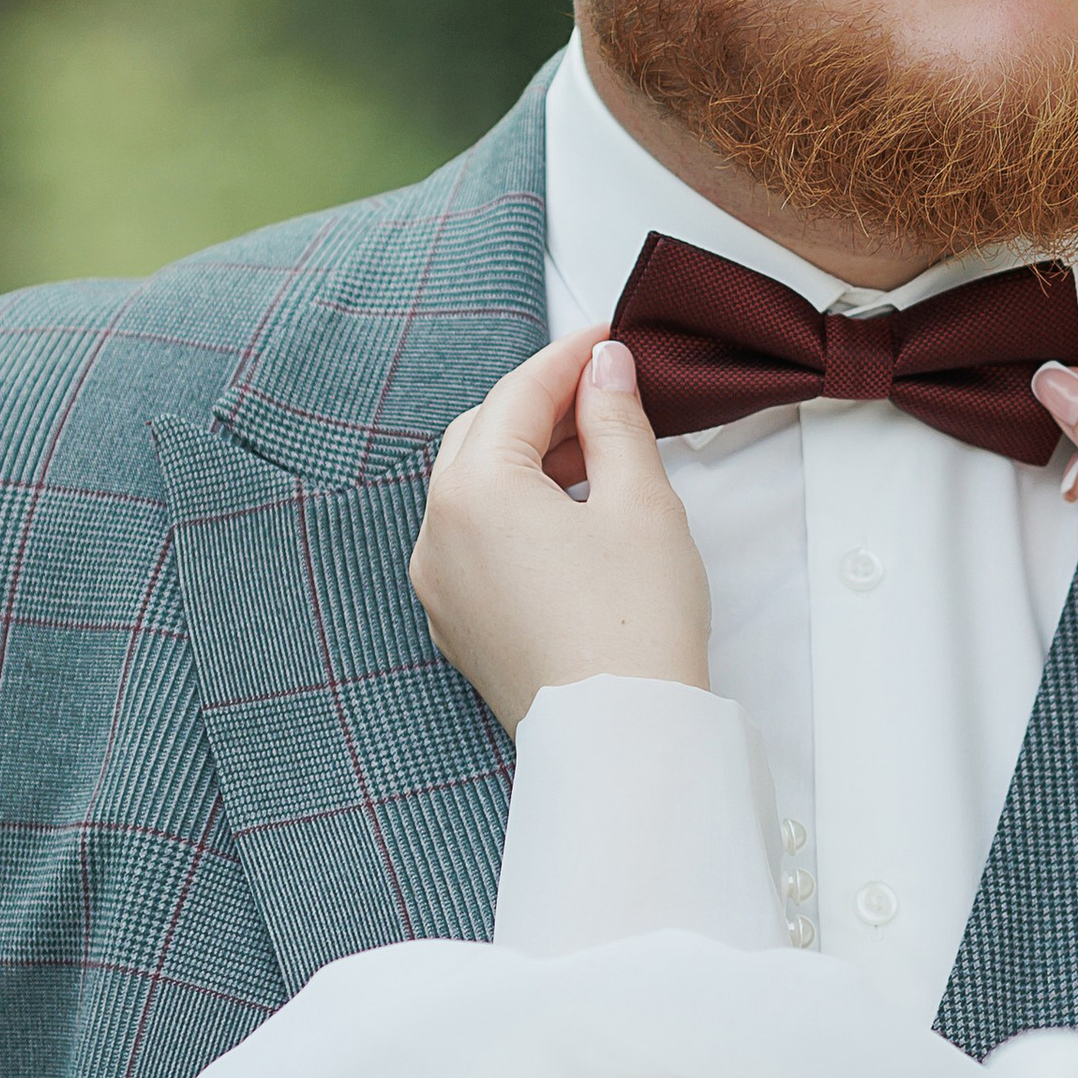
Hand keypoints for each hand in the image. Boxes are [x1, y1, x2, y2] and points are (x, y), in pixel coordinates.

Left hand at [411, 331, 710, 732]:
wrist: (621, 738)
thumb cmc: (634, 625)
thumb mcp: (639, 501)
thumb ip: (615, 420)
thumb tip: (605, 371)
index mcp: (474, 489)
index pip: (519, 393)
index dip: (568, 357)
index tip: (607, 340)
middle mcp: (437, 533)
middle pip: (482, 435)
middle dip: (540, 406)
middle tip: (604, 393)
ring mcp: (439, 585)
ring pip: (472, 490)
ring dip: (525, 460)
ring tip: (596, 456)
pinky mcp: (458, 625)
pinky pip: (473, 544)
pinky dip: (512, 514)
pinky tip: (567, 520)